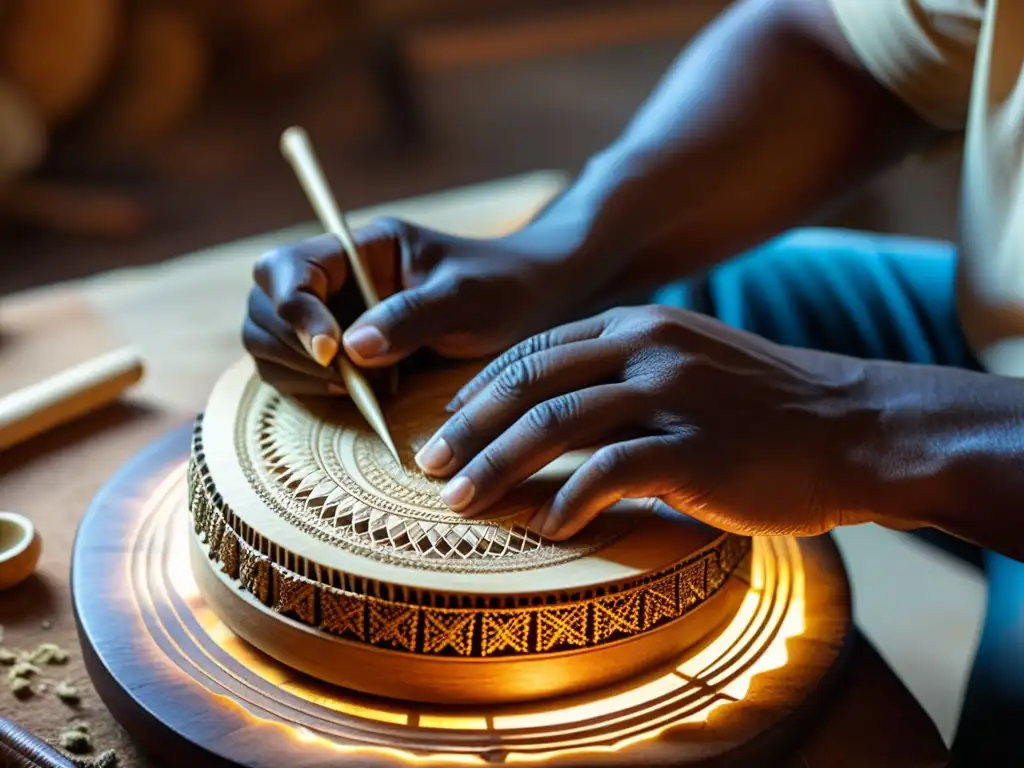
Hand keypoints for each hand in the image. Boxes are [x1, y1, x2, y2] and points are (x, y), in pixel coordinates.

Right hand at [242, 217, 596, 394]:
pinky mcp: (340, 352)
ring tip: (352, 387)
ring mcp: (334, 315)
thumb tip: (349, 347)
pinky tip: (352, 395)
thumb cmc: (505, 289)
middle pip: (264, 304)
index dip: (293, 308)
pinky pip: (293, 371)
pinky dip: (307, 388)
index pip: (288, 267)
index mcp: (363, 248)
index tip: (330, 350)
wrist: (533, 304)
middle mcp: (339, 279)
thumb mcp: (466, 299)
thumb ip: (411, 316)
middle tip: (342, 375)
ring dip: (295, 370)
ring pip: (269, 340)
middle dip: (288, 344)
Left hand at [414, 305, 885, 539]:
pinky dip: (568, 502)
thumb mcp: (692, 363)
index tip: (448, 424)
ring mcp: (670, 395)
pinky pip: (608, 472)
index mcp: (639, 325)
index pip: (537, 351)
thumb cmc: (766, 407)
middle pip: (530, 383)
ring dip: (498, 466)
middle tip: (429, 465)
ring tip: (462, 500)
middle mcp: (647, 348)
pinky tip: (547, 528)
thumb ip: (628, 372)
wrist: (856, 429)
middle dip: (469, 428)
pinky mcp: (694, 449)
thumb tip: (561, 411)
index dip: (483, 390)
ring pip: (554, 425)